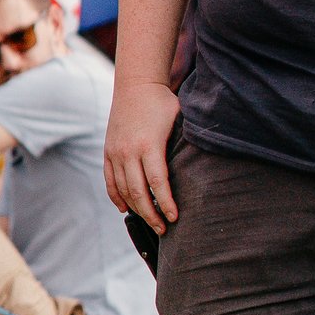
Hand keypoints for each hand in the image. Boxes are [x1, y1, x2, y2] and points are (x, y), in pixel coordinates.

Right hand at [105, 76, 180, 231]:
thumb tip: (206, 164)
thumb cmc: (163, 102)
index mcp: (149, 144)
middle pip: (139, 192)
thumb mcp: (179, 119)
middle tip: (163, 229)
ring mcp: (116, 152)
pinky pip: (110, 181)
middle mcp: (129, 151)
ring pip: (123, 190)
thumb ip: (185, 142)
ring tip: (150, 221)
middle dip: (151, 214)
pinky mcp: (108, 152)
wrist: (135, 85)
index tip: (174, 217)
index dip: (166, 202)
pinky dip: (117, 197)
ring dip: (136, 209)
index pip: (158, 182)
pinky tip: (126, 209)